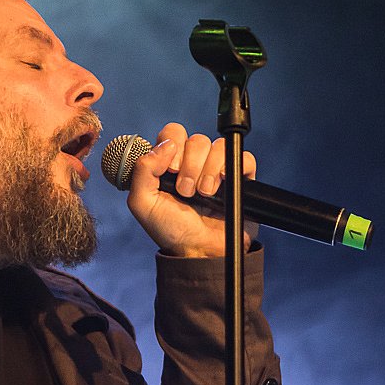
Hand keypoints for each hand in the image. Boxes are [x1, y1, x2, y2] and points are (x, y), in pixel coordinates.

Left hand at [127, 123, 257, 257]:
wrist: (201, 251)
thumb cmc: (172, 231)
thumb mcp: (143, 204)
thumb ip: (142, 170)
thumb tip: (165, 145)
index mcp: (170, 163)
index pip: (173, 133)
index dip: (173, 146)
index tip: (170, 170)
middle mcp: (194, 162)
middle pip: (196, 139)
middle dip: (190, 165)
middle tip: (185, 191)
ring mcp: (217, 169)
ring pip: (217, 146)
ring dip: (208, 172)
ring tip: (204, 195)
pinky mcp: (239, 177)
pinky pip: (242, 157)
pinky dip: (231, 167)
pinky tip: (224, 185)